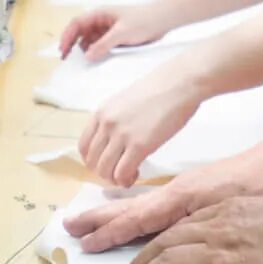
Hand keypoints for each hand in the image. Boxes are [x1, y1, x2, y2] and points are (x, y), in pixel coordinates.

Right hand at [58, 6, 170, 60]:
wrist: (163, 20)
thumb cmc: (143, 21)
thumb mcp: (122, 33)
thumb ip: (103, 44)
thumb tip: (87, 56)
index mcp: (99, 14)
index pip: (76, 24)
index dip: (67, 36)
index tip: (63, 50)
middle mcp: (101, 22)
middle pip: (80, 33)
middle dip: (72, 45)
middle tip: (67, 60)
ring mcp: (108, 30)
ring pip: (90, 41)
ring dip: (85, 51)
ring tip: (81, 64)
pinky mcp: (115, 39)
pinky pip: (101, 47)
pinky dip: (96, 53)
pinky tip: (95, 62)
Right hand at [65, 158, 262, 252]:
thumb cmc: (256, 185)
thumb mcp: (224, 208)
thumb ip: (192, 223)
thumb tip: (166, 237)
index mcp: (179, 196)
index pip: (135, 217)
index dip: (110, 232)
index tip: (86, 241)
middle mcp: (175, 193)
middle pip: (129, 208)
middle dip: (99, 219)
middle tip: (69, 226)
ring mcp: (183, 192)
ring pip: (140, 206)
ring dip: (112, 215)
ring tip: (89, 221)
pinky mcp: (193, 192)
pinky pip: (154, 204)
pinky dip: (135, 211)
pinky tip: (133, 218)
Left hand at [80, 67, 203, 186]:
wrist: (178, 83)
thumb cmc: (158, 90)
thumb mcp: (124, 101)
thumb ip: (114, 119)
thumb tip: (113, 140)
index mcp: (102, 113)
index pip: (84, 146)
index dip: (93, 161)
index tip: (105, 164)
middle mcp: (107, 124)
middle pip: (92, 161)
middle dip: (104, 172)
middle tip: (118, 172)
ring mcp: (122, 135)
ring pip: (105, 170)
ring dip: (114, 179)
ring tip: (127, 176)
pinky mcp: (140, 146)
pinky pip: (122, 173)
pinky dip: (126, 180)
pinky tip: (136, 174)